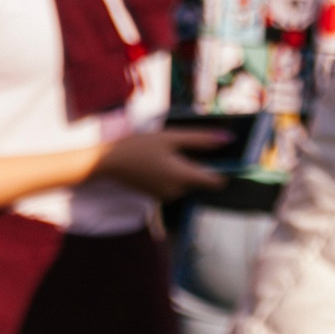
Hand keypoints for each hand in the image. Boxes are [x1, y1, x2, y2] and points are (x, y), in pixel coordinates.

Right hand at [94, 130, 225, 199]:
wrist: (106, 162)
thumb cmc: (137, 146)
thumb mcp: (169, 137)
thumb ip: (200, 139)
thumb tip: (228, 140)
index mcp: (183, 176)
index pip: (216, 181)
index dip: (222, 169)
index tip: (219, 157)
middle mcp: (177, 191)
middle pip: (199, 180)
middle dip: (195, 165)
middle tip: (180, 148)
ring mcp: (166, 195)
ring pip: (186, 183)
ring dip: (182, 170)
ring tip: (164, 154)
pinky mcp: (156, 196)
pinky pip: (173, 186)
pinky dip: (170, 175)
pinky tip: (157, 162)